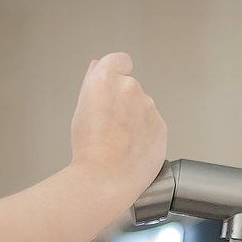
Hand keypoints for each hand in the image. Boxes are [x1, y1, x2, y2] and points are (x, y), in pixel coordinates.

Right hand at [69, 52, 166, 198]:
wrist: (105, 180)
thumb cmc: (88, 150)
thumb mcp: (80, 111)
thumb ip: (92, 84)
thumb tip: (99, 68)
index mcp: (107, 80)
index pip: (119, 60)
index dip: (116, 72)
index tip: (112, 85)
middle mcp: (131, 89)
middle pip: (130, 88)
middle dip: (123, 102)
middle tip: (108, 126)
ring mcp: (149, 108)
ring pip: (142, 109)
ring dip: (134, 120)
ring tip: (118, 143)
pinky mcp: (161, 128)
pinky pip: (152, 127)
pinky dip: (144, 136)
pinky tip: (130, 150)